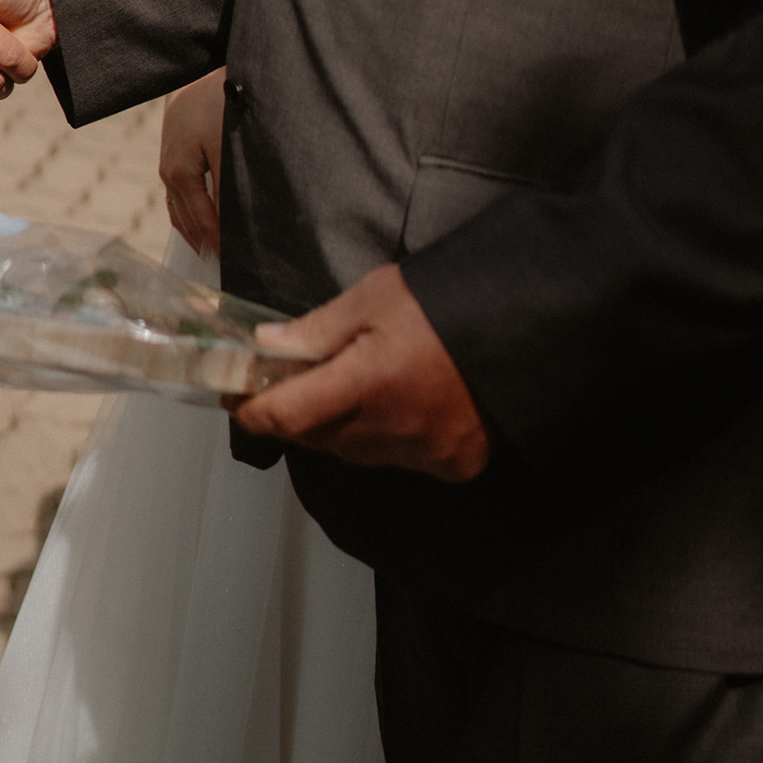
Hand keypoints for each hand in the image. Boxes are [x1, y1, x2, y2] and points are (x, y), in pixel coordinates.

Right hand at [160, 70, 224, 254]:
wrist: (205, 67)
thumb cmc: (221, 104)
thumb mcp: (228, 147)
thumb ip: (229, 188)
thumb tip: (232, 227)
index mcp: (179, 173)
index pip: (201, 222)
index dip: (219, 246)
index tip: (234, 269)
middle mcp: (168, 170)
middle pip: (185, 220)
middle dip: (204, 244)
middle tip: (225, 270)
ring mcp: (168, 160)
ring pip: (179, 208)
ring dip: (196, 230)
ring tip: (215, 253)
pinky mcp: (175, 149)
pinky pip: (180, 192)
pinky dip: (192, 211)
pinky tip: (206, 220)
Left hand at [235, 263, 490, 481]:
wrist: (526, 325)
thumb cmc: (449, 302)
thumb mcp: (374, 298)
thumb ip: (315, 330)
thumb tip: (266, 346)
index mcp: (369, 384)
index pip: (287, 416)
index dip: (252, 411)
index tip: (235, 398)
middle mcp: (396, 429)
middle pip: (319, 439)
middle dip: (297, 414)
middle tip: (288, 383)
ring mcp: (428, 453)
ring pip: (356, 454)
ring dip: (339, 429)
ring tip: (348, 388)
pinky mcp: (455, 464)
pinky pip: (399, 461)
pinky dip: (384, 439)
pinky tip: (394, 406)